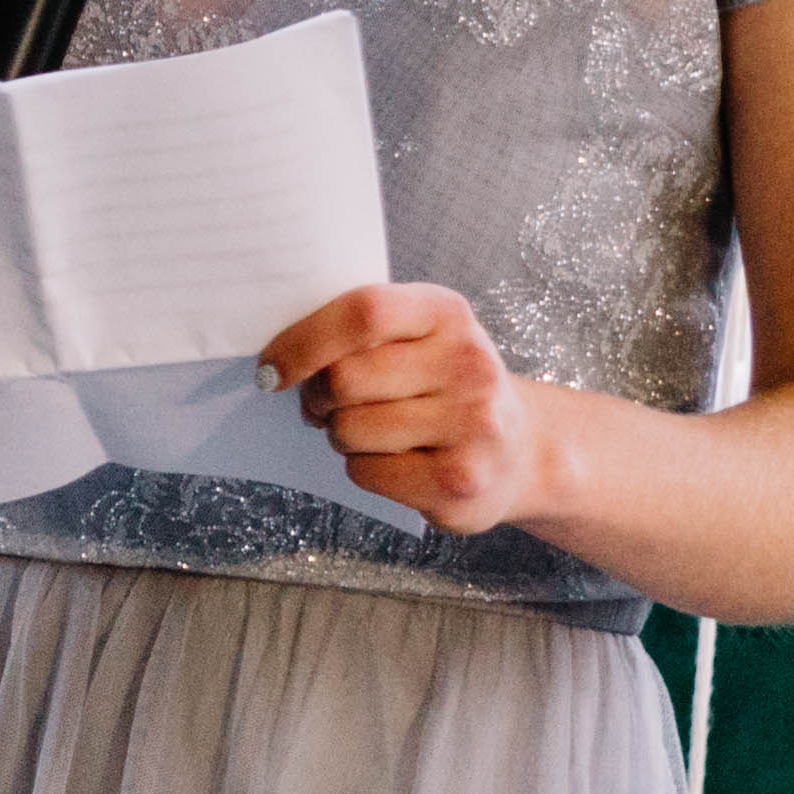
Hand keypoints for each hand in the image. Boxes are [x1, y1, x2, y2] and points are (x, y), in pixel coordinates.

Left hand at [263, 284, 554, 533]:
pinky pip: (366, 472)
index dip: (303, 341)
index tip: (271, 368)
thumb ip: (360, 332)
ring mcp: (471, 425)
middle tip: (326, 404)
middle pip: (344, 378)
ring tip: (374, 431)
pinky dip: (363, 468)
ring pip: (349, 429)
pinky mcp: (460, 480)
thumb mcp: (419, 337)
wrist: (522, 451)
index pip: (364, 313)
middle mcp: (468, 364)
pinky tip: (398, 460)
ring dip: (340, 435)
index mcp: (447, 314)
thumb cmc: (445, 387)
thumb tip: (279, 360)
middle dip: (317, 397)